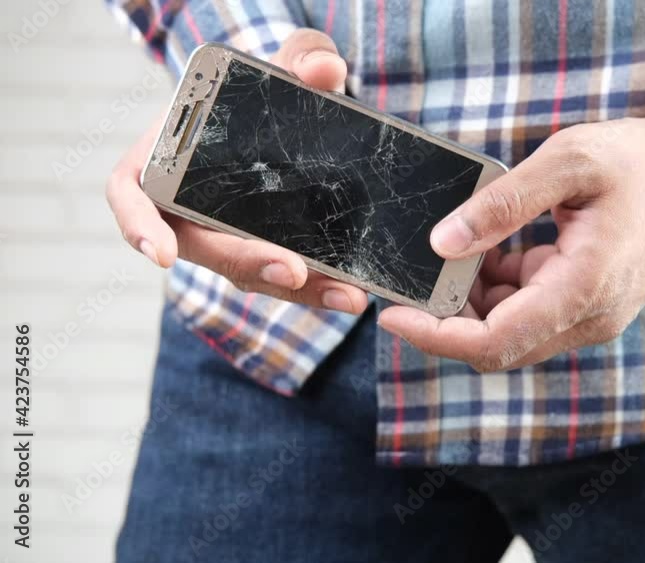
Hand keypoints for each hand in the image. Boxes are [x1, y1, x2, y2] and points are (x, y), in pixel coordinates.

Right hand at [106, 30, 366, 313]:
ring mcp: (225, 235)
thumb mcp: (281, 63)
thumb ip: (301, 56)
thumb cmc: (261, 87)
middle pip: (207, 250)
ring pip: (250, 272)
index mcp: (160, 159)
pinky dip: (314, 287)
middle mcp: (185, 208)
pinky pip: (282, 275)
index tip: (163, 254)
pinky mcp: (265, 250)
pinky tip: (348, 293)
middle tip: (294, 271)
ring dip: (296, 289)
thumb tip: (325, 69)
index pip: (131, 195)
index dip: (141, 226)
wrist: (284, 111)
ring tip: (346, 295)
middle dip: (250, 264)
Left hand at [378, 63, 644, 371]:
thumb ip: (502, 206)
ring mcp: (590, 317)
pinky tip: (489, 250)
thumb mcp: (567, 163)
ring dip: (472, 302)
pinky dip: (499, 290)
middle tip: (409, 275)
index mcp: (582, 290)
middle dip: (446, 318)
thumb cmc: (638, 161)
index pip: (494, 343)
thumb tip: (440, 243)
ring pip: (511, 332)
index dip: (436, 336)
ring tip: (451, 252)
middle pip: (497, 346)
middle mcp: (587, 319)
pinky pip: (529, 313)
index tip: (391, 314)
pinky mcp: (587, 305)